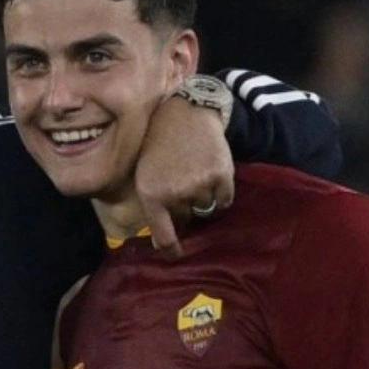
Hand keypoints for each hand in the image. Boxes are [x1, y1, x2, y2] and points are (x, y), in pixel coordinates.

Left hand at [134, 93, 234, 257]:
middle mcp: (175, 194)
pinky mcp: (222, 176)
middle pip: (187, 220)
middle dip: (185, 209)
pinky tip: (211, 172)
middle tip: (183, 183)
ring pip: (206, 209)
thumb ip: (153, 206)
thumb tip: (161, 244)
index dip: (171, 250)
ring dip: (203, 198)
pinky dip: (221, 192)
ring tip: (195, 172)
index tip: (176, 255)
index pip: (164, 236)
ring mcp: (200, 185)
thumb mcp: (144, 174)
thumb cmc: (159, 144)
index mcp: (151, 195)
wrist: (186, 113)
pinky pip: (225, 200)